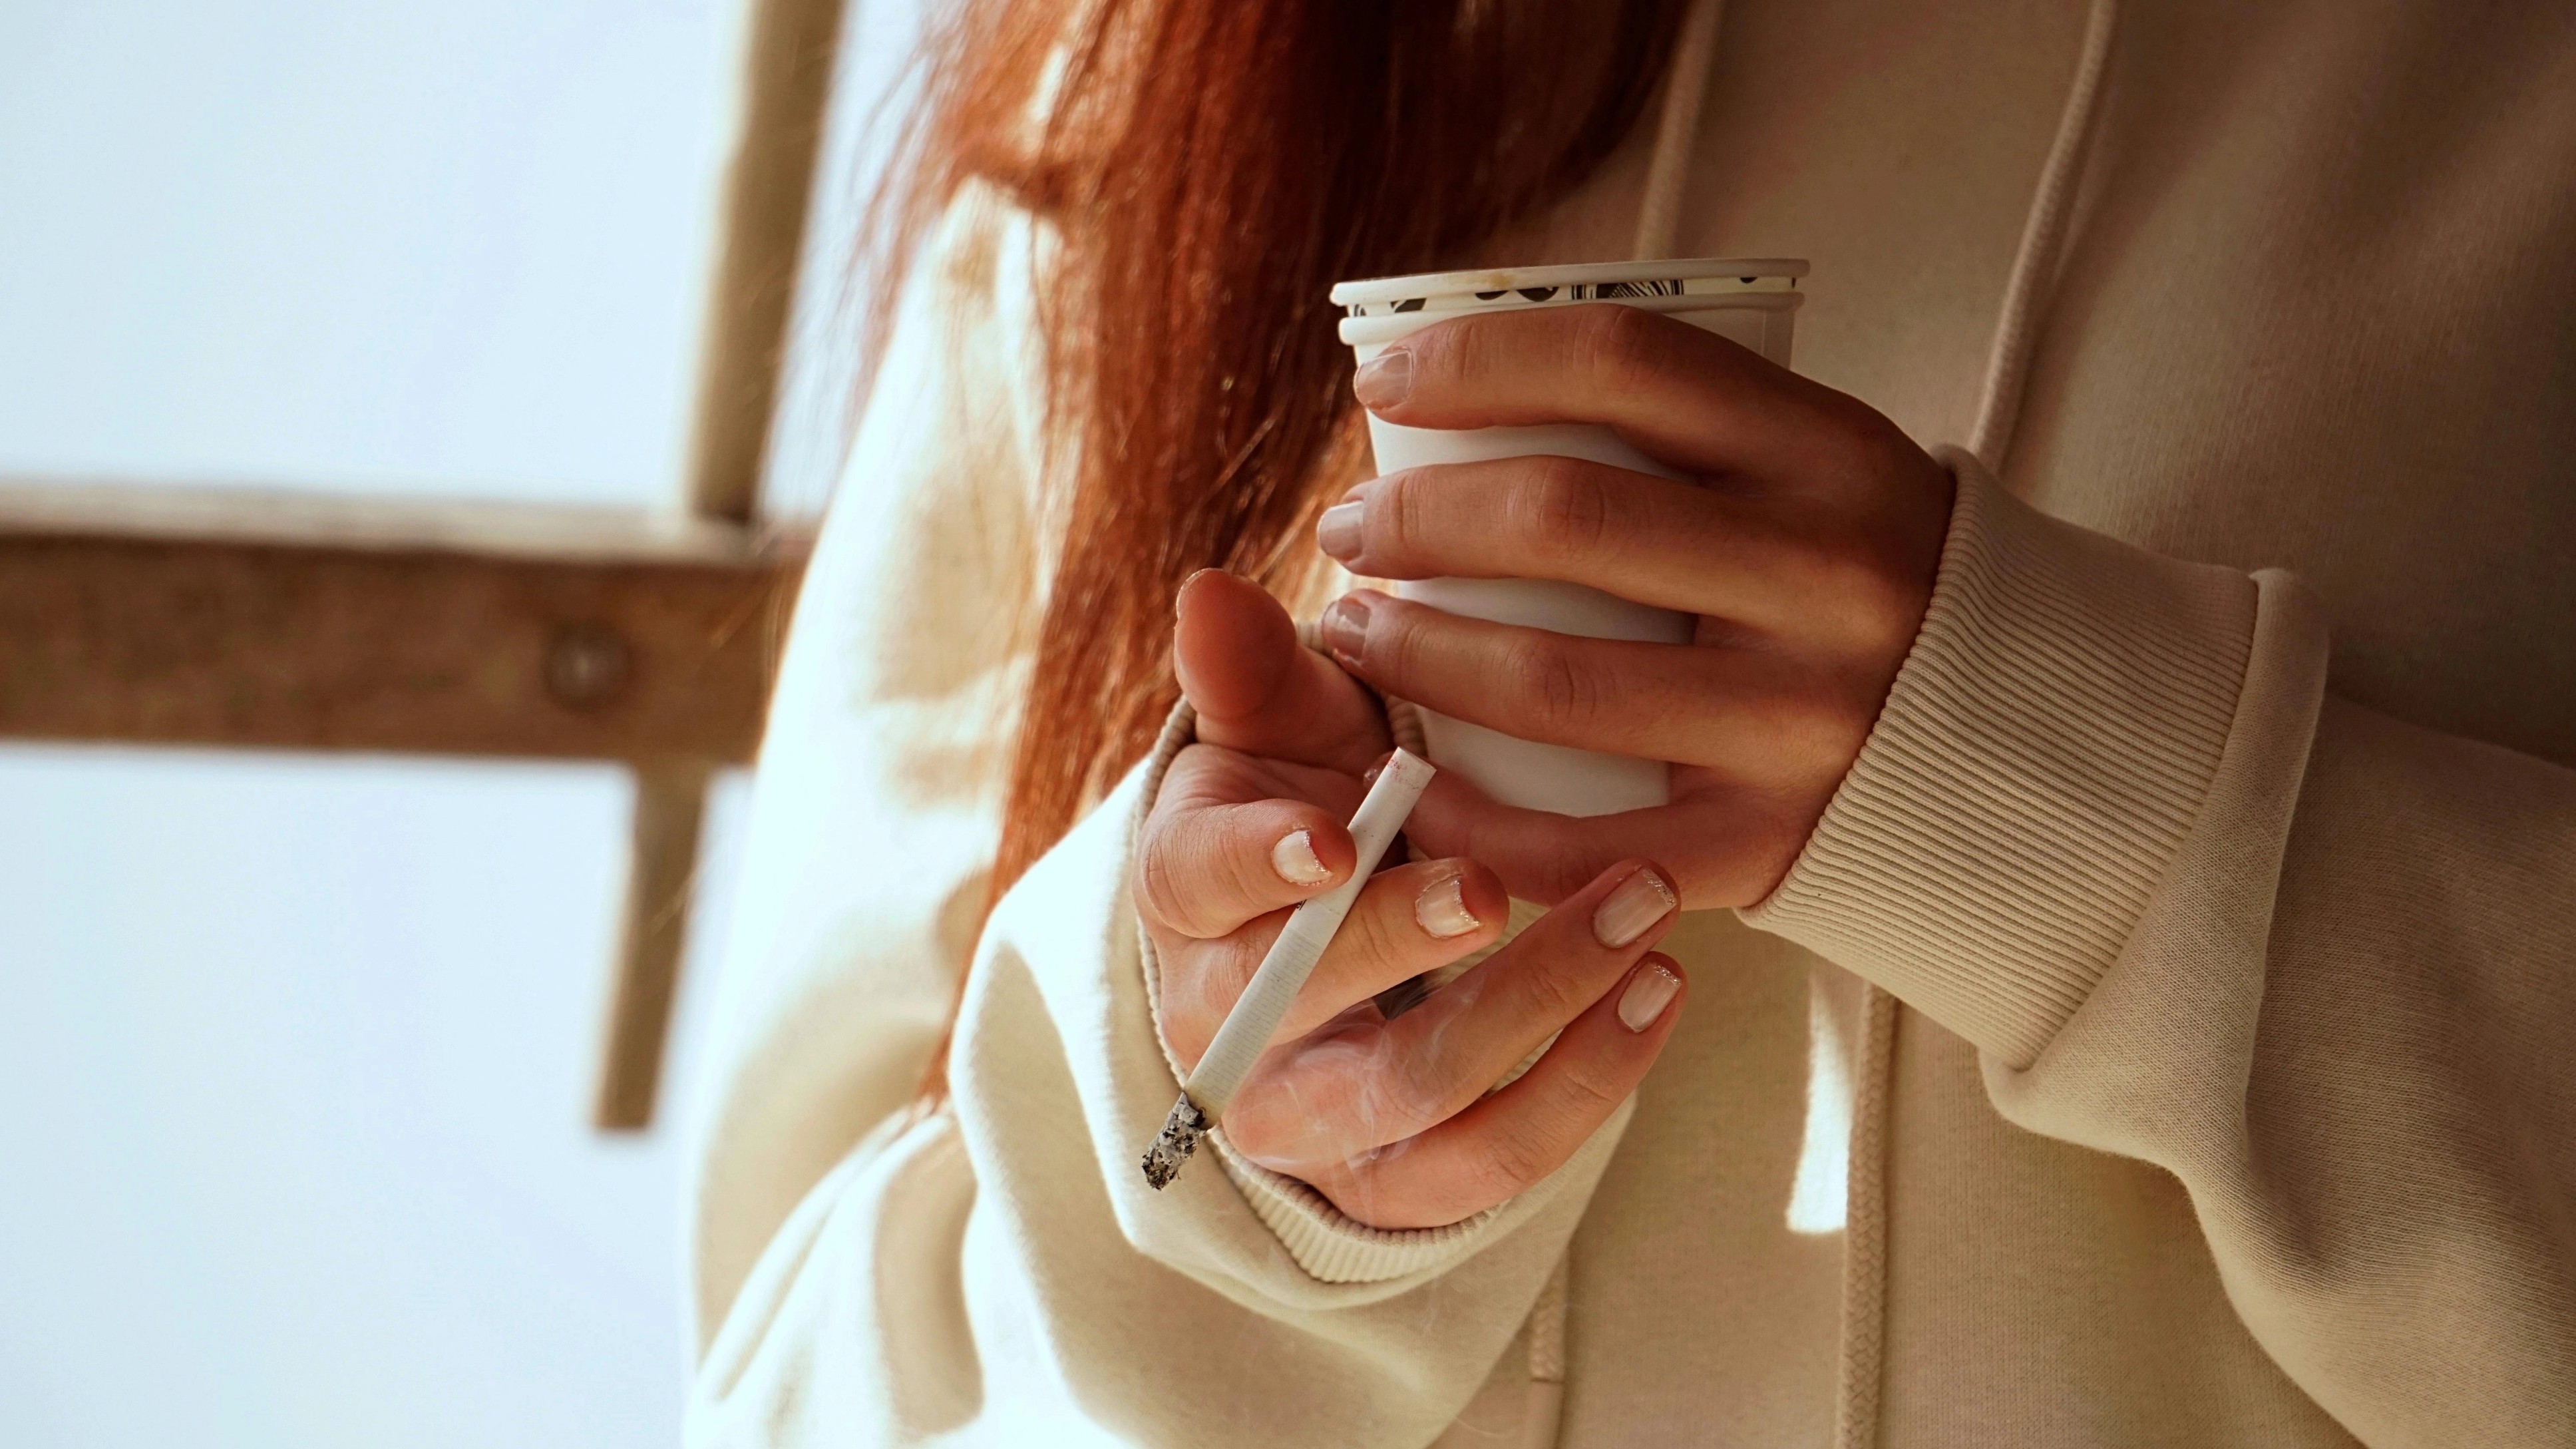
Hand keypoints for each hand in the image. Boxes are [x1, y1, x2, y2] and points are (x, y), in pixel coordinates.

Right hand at [1136, 570, 1688, 1227]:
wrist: (1338, 946)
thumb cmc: (1316, 806)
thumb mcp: (1285, 731)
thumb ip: (1255, 666)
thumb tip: (1211, 588)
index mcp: (1188, 896)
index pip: (1197, 883)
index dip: (1256, 865)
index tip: (1333, 836)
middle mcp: (1229, 1026)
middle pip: (1304, 1005)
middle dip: (1406, 943)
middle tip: (1504, 881)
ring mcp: (1313, 1121)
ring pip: (1416, 1092)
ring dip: (1538, 1006)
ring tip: (1642, 917)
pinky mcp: (1401, 1185)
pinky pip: (1495, 1166)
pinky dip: (1588, 1089)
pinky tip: (1661, 993)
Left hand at [1316, 304, 1954, 908]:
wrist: (2031, 739)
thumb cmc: (1865, 574)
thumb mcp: (1821, 466)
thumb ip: (1687, 428)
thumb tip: (1469, 385)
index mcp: (1833, 454)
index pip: (1624, 361)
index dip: (1477, 359)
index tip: (1383, 384)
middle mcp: (1827, 580)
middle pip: (1566, 521)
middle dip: (1417, 519)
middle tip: (1352, 530)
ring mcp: (1800, 722)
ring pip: (1552, 683)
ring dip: (1415, 653)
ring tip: (1358, 631)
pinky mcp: (1765, 845)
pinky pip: (1575, 844)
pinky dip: (1466, 815)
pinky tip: (1407, 781)